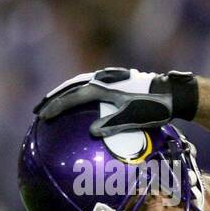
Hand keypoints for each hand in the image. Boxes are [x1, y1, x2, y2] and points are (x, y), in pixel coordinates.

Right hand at [34, 68, 197, 134]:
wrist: (171, 92)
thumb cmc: (153, 107)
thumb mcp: (133, 118)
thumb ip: (111, 125)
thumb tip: (92, 133)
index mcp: (101, 88)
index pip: (71, 98)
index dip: (55, 107)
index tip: (42, 117)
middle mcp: (101, 79)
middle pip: (69, 87)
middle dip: (52, 98)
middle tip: (38, 110)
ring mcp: (108, 77)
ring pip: (78, 83)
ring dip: (63, 92)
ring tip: (53, 102)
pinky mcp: (115, 79)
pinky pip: (89, 83)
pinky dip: (77, 90)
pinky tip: (78, 100)